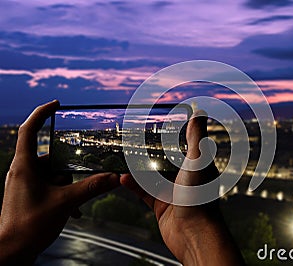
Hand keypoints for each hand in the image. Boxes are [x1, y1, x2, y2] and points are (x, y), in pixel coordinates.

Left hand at [0, 100, 119, 264]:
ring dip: (68, 187)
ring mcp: (26, 184)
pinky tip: (73, 211)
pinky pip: (51, 188)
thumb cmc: (27, 228)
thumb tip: (114, 177)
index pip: (29, 130)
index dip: (41, 113)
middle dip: (68, 170)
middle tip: (77, 182)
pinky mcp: (30, 195)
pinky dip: (63, 196)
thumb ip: (91, 187)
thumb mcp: (65, 203)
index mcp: (24, 166)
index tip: (56, 104)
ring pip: (53, 175)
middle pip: (51, 157)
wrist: (11, 254)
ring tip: (74, 204)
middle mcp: (23, 172)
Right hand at [121, 111, 244, 265]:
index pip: (183, 144)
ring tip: (122, 158)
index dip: (172, 134)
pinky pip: (143, 192)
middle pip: (164, 160)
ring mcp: (172, 191)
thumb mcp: (197, 161)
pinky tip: (122, 178)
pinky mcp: (161, 205)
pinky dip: (133, 185)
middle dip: (149, 151)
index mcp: (196, 165)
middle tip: (133, 140)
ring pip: (151, 176)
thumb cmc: (199, 199)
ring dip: (137, 169)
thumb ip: (196, 136)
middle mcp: (185, 178)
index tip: (158, 123)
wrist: (193, 234)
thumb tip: (199, 112)